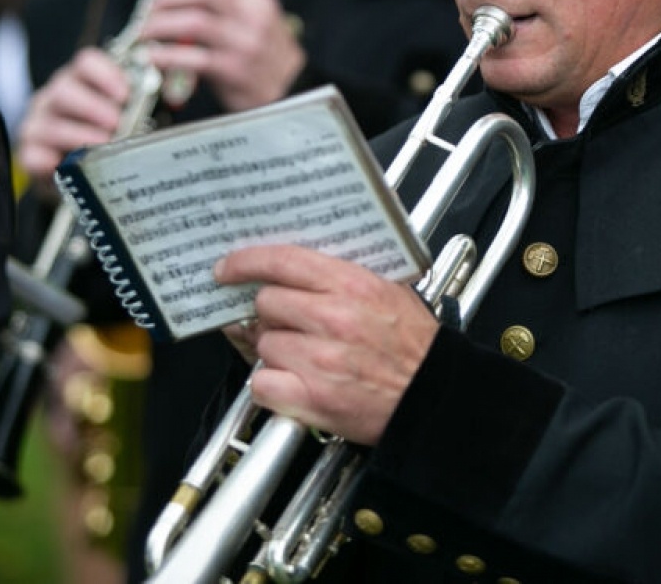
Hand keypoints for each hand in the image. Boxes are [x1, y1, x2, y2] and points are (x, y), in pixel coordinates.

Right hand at [16, 47, 130, 183]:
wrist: (75, 174)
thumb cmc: (103, 136)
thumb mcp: (120, 113)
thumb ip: (139, 101)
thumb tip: (172, 94)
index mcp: (77, 81)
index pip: (85, 62)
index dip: (105, 74)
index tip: (125, 93)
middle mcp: (52, 98)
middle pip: (63, 89)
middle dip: (93, 106)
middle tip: (116, 121)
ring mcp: (36, 125)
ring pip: (50, 124)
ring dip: (80, 134)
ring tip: (105, 144)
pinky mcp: (29, 154)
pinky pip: (34, 156)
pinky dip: (51, 161)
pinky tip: (70, 166)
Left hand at [140, 0, 306, 112]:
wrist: (294, 95)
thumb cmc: (267, 61)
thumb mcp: (257, 22)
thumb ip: (226, 6)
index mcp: (257, 0)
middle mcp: (253, 16)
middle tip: (151, 9)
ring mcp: (246, 44)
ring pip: (194, 21)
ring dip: (161, 24)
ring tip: (147, 32)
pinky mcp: (235, 71)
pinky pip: (193, 57)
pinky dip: (166, 55)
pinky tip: (154, 57)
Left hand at [213, 244, 438, 445]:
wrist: (433, 396)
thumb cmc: (413, 348)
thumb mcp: (387, 291)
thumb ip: (339, 278)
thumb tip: (291, 271)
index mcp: (352, 285)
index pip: (282, 261)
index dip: (246, 262)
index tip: (228, 268)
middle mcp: (333, 319)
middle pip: (265, 303)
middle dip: (272, 314)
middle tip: (291, 324)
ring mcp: (319, 360)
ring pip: (263, 344)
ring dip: (276, 350)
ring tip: (307, 358)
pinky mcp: (311, 398)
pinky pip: (262, 383)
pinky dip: (271, 385)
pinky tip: (296, 383)